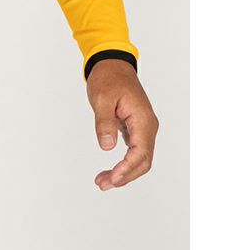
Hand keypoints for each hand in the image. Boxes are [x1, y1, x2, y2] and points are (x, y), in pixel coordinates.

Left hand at [86, 59, 158, 190]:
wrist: (113, 65)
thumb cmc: (108, 78)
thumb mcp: (102, 98)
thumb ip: (104, 122)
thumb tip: (107, 147)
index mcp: (142, 119)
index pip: (140, 152)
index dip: (127, 169)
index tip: (112, 179)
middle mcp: (147, 126)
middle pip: (143, 161)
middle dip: (124, 176)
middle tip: (102, 184)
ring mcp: (143, 128)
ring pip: (139, 158)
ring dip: (124, 172)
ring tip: (102, 181)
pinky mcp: (136, 128)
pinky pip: (135, 151)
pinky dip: (124, 163)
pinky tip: (110, 170)